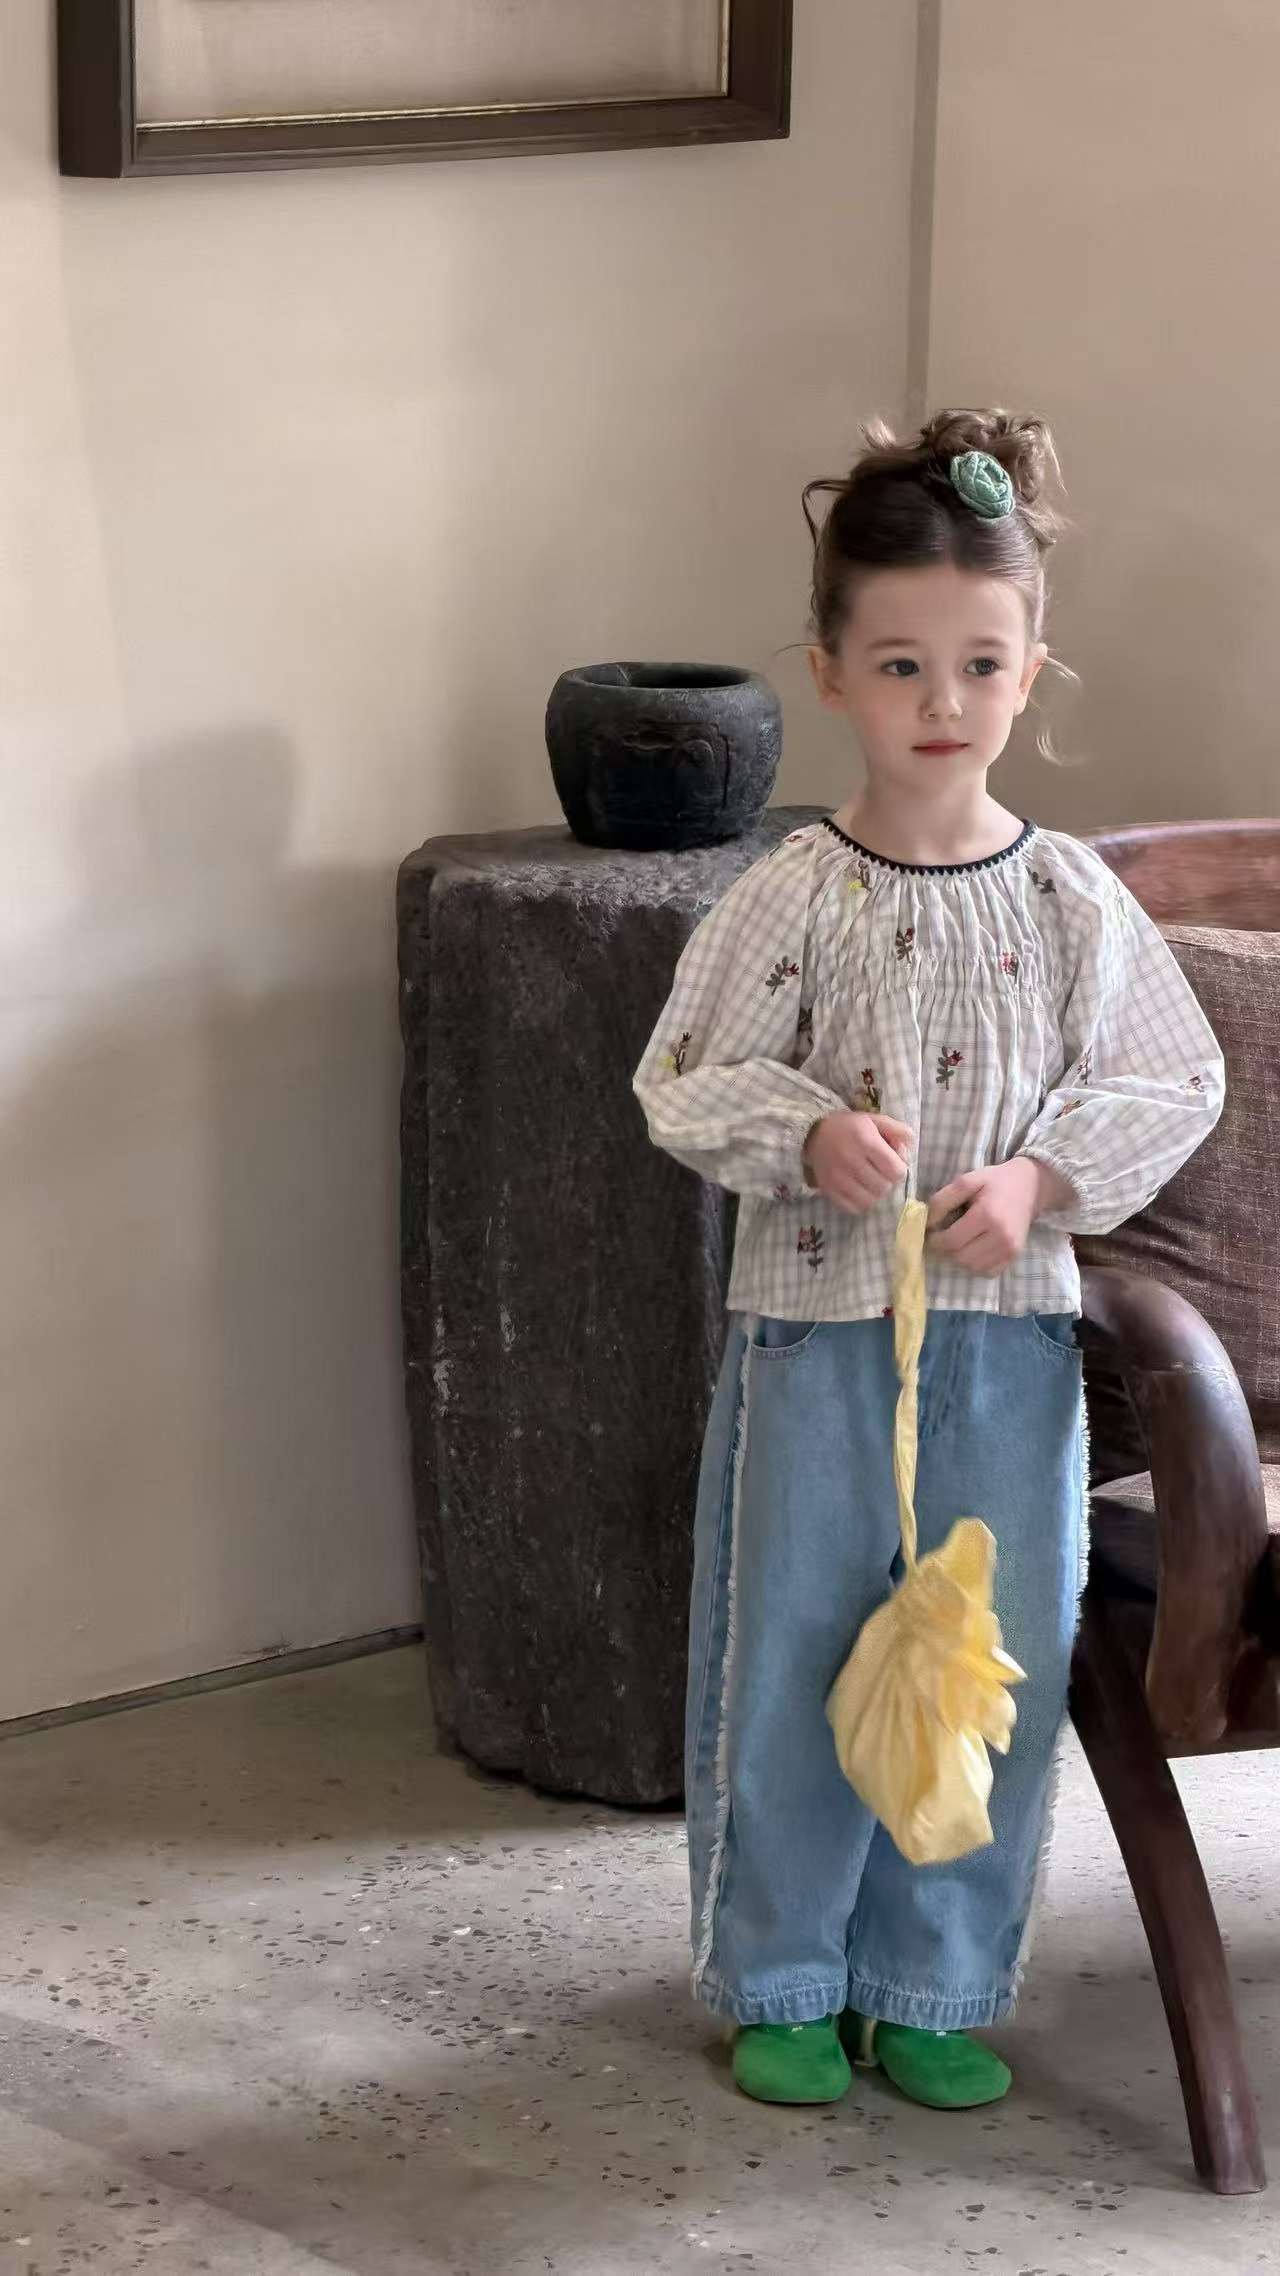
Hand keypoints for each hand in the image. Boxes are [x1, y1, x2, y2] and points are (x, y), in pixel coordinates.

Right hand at [803, 1112, 914, 1213]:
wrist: (813, 1134)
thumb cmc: (849, 1127)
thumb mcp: (874, 1120)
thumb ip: (897, 1130)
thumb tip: (911, 1145)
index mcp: (866, 1141)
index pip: (896, 1171)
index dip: (899, 1169)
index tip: (893, 1164)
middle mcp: (851, 1161)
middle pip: (884, 1188)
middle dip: (887, 1182)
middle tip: (881, 1173)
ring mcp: (838, 1178)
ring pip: (870, 1200)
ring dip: (875, 1194)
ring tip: (870, 1182)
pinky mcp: (829, 1189)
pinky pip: (853, 1207)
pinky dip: (860, 1202)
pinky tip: (859, 1190)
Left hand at [926, 1157, 1073, 1275]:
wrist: (1029, 1186)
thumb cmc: (994, 1182)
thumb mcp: (966, 1181)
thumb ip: (943, 1200)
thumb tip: (928, 1223)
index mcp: (987, 1215)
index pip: (951, 1241)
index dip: (935, 1240)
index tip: (932, 1233)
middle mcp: (1001, 1236)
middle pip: (960, 1257)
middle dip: (946, 1250)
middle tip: (943, 1238)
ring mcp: (1010, 1249)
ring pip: (972, 1267)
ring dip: (960, 1258)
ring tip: (959, 1242)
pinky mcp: (1014, 1256)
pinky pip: (988, 1272)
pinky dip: (976, 1265)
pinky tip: (974, 1249)